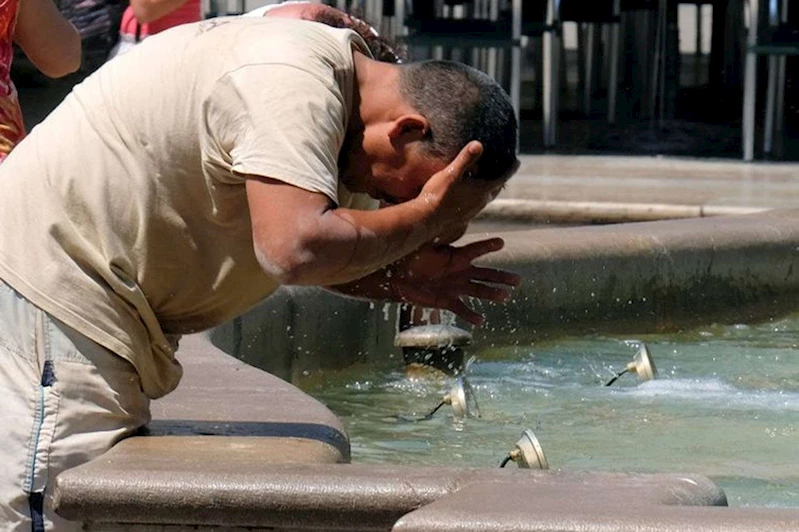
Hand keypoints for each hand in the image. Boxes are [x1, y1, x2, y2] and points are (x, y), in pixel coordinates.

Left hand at [388, 237, 520, 325]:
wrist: (400, 278)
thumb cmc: (411, 259)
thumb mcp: (423, 248)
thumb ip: (433, 239)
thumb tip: (434, 222)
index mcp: (456, 257)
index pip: (475, 250)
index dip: (487, 246)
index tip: (501, 242)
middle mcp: (460, 272)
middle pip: (485, 274)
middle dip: (501, 276)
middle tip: (517, 280)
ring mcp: (456, 287)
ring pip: (478, 290)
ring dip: (492, 294)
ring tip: (505, 296)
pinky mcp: (447, 300)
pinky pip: (461, 308)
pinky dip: (470, 315)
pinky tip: (480, 320)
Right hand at [418, 141, 518, 239]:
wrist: (425, 221)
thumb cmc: (438, 196)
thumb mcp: (451, 174)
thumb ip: (465, 159)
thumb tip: (478, 143)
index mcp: (482, 191)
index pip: (502, 178)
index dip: (510, 169)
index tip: (517, 161)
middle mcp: (480, 203)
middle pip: (496, 189)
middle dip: (501, 179)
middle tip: (504, 170)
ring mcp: (471, 212)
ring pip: (486, 198)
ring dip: (489, 189)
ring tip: (487, 180)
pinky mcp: (462, 218)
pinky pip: (475, 204)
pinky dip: (477, 197)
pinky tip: (468, 195)